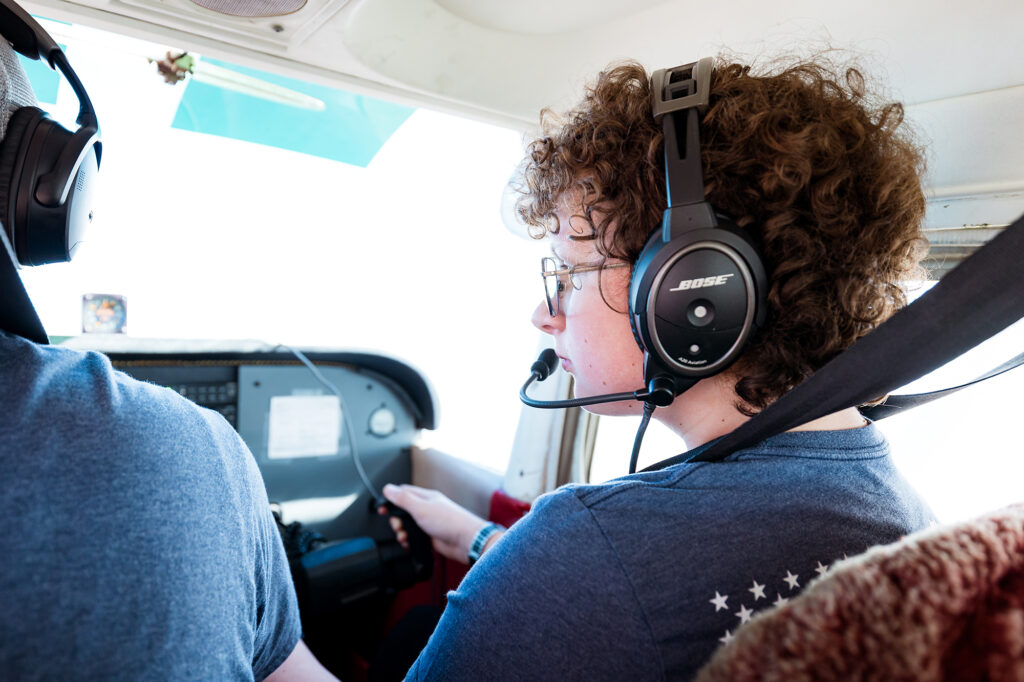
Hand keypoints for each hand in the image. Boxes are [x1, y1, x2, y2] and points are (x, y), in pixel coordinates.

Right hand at [379, 484, 497, 563]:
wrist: (466, 541)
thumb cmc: (449, 521)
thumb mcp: (421, 507)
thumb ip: (403, 498)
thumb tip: (388, 488)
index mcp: (425, 497)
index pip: (403, 493)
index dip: (390, 500)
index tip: (382, 509)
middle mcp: (427, 508)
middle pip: (403, 512)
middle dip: (396, 520)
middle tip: (398, 526)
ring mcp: (429, 523)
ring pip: (407, 526)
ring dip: (401, 532)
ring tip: (404, 536)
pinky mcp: (431, 536)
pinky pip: (414, 538)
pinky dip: (409, 541)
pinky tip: (409, 544)